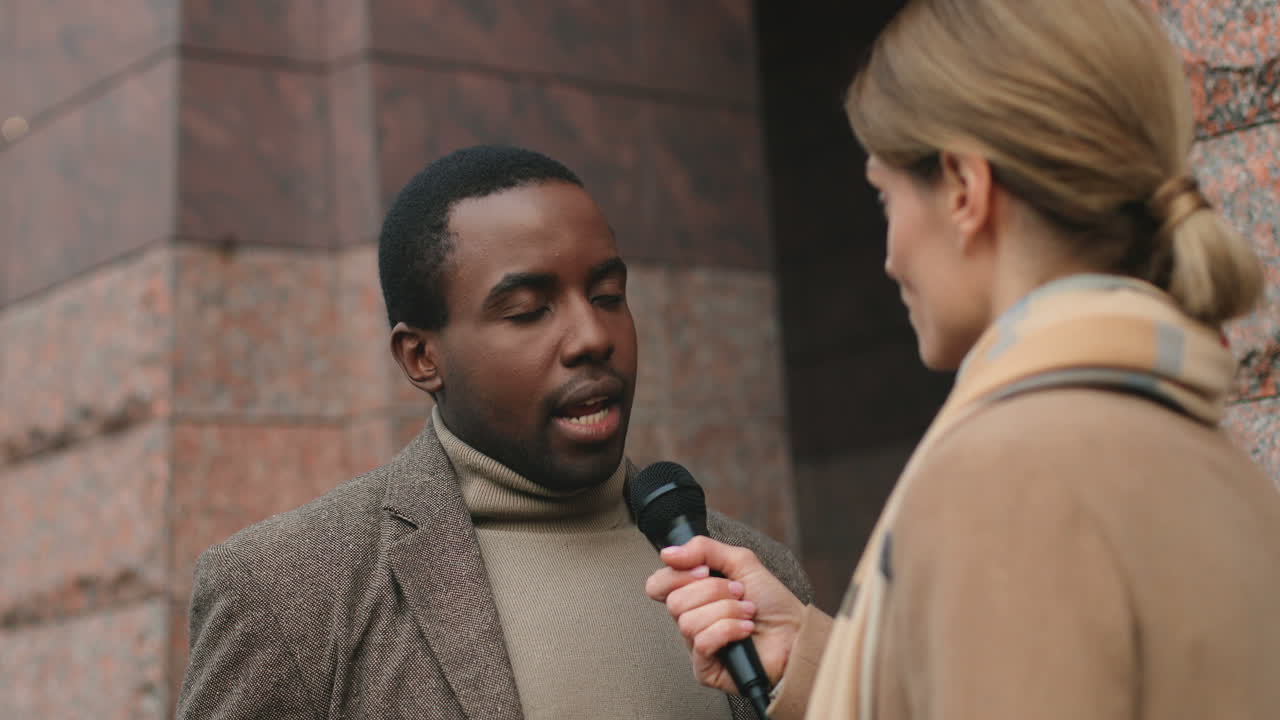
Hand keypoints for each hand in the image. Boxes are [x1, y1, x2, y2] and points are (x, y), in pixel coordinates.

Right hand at [645, 535, 805, 693]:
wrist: (796, 632)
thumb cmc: (772, 601)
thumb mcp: (740, 561)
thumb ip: (704, 549)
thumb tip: (669, 553)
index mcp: (692, 594)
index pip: (657, 585)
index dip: (676, 575)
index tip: (704, 570)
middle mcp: (690, 619)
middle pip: (674, 602)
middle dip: (713, 592)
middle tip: (738, 592)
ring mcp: (696, 646)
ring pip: (688, 622)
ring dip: (726, 611)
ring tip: (747, 612)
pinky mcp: (705, 668)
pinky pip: (702, 643)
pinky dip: (728, 630)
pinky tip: (745, 631)